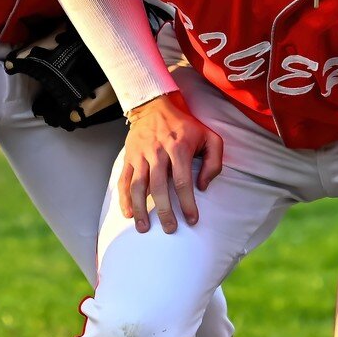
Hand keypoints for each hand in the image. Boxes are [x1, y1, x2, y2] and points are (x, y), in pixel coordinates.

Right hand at [120, 92, 223, 233]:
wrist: (155, 107)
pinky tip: (128, 213)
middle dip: (164, 211)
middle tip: (170, 229)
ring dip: (140, 209)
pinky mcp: (129, 157)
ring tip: (144, 228)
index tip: (192, 220)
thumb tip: (204, 186)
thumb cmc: (186, 126)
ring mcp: (140, 155)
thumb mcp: (210, 137)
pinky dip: (123, 198)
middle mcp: (157, 153)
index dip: (188, 203)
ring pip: (138, 186)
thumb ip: (214, 162)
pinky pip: (124, 180)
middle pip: (159, 188)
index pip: (183, 182)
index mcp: (179, 149)